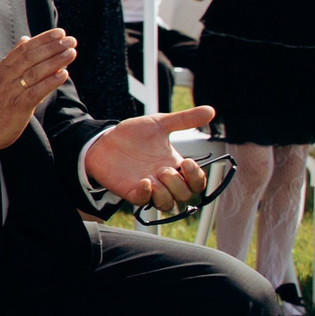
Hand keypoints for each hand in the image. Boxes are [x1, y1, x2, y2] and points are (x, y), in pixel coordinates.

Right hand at [0, 30, 77, 151]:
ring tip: (71, 53)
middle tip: (71, 40)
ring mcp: (11, 92)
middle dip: (52, 47)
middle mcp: (5, 78)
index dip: (43, 40)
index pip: (24, 49)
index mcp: (2, 69)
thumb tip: (26, 39)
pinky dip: (50, 82)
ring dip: (55, 61)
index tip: (60, 33)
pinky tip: (63, 74)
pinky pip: (35, 92)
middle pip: (31, 58)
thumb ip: (14, 59)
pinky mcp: (17, 107)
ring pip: (35, 73)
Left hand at [84, 107, 215, 207]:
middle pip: (184, 196)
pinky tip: (143, 181)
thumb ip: (185, 119)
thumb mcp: (160, 124)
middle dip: (179, 184)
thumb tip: (211, 110)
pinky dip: (146, 194)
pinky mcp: (131, 191)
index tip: (187, 163)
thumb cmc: (133, 135)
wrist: (103, 140)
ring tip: (156, 175)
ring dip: (167, 193)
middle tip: (164, 169)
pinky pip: (143, 202)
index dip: (197, 178)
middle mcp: (164, 180)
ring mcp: (148, 187)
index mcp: (174, 165)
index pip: (196, 183)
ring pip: (167, 205)